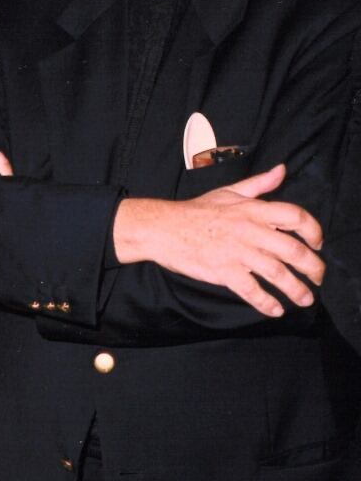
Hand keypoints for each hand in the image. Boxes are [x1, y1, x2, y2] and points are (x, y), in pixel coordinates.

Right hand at [113, 163, 322, 316]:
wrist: (163, 228)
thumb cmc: (196, 211)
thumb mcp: (229, 192)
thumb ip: (259, 184)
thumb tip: (282, 171)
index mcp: (253, 210)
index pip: (295, 217)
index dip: (313, 231)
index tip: (317, 243)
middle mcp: (250, 231)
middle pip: (293, 251)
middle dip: (312, 268)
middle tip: (318, 278)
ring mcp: (237, 253)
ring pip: (277, 274)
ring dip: (296, 290)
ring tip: (305, 299)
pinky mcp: (223, 271)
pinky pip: (251, 290)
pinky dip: (266, 303)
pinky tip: (275, 310)